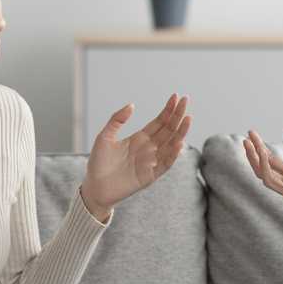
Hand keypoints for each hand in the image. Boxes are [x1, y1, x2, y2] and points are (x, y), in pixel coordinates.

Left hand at [80, 93, 191, 218]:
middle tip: (186, 100)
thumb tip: (132, 105)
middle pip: (168, 130)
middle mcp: (149, 148)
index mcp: (139, 138)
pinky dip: (173, 154)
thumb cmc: (98, 162)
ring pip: (171, 144)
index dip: (168, 110)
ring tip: (188, 118)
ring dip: (180, 132)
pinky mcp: (150, 176)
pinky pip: (165, 164)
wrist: (94, 187)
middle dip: (178, 115)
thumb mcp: (104, 136)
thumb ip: (116, 120)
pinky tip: (179, 143)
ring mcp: (151, 162)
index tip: (175, 96)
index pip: (159, 122)